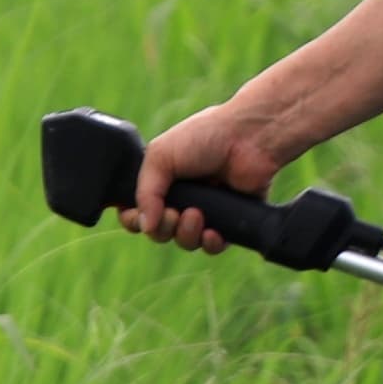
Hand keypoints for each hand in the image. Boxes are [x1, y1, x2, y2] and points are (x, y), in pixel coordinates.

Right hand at [125, 101, 285, 253]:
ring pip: (185, 241)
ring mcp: (206, 211)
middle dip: (162, 228)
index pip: (137, 211)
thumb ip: (144, 192)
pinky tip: (212, 232)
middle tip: (172, 214)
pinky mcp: (229, 221)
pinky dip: (209, 243)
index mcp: (161, 180)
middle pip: (159, 232)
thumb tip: (144, 226)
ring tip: (196, 214)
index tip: (135, 216)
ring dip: (186, 234)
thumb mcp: (160, 155)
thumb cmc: (205, 137)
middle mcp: (182, 197)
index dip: (133, 218)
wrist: (249, 139)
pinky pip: (212, 247)